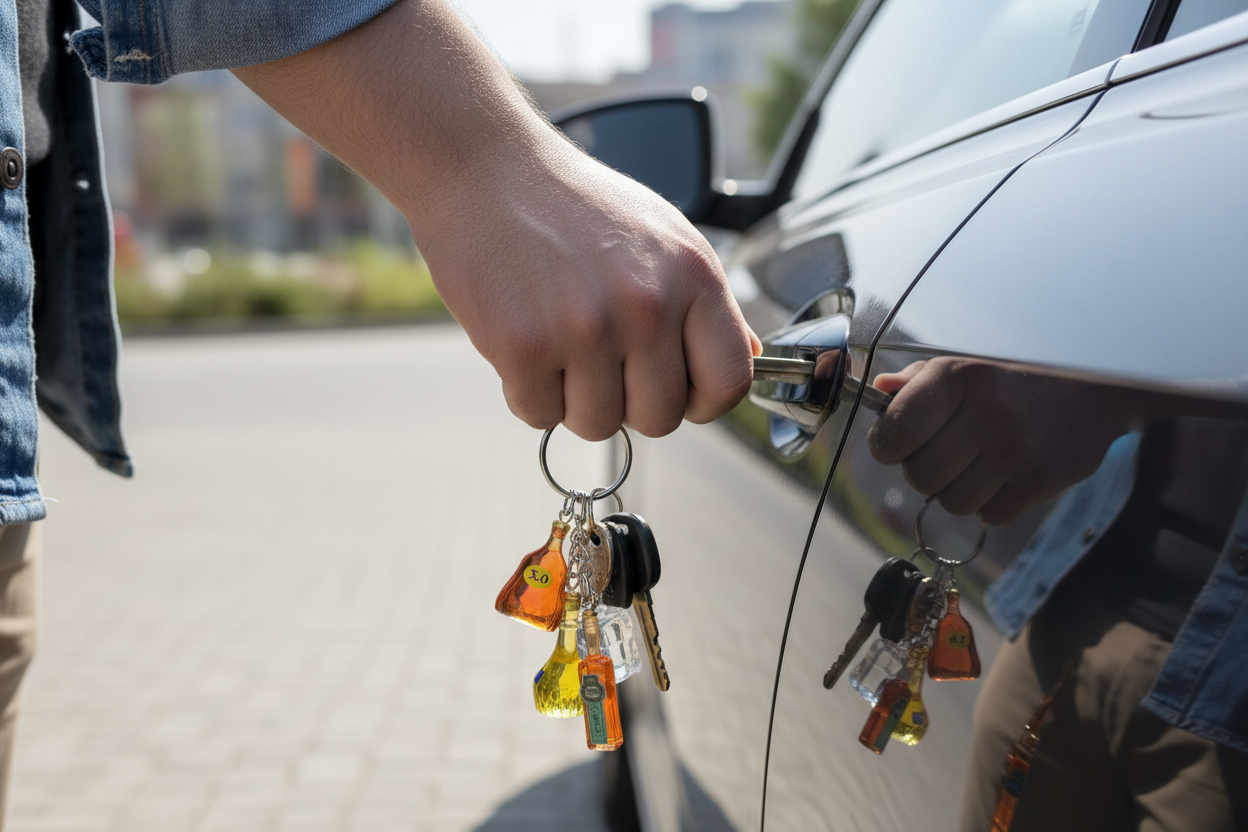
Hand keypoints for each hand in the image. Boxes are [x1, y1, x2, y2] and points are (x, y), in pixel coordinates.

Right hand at [418, 139, 758, 439]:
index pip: (729, 382)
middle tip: (602, 360)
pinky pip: (539, 413)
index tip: (676, 391)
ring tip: (559, 341)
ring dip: (574, 398)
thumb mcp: (664, 236)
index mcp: (693, 276)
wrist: (486, 169)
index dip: (702, 402)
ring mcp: (584, 328)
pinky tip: (525, 342)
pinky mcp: (524, 346)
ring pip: (597, 425)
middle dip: (629, 402)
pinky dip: (527, 391)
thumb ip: (706, 305)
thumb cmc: (574, 205)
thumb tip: (747, 358)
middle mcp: (646, 304)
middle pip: (660, 418)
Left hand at [866, 358, 1133, 524]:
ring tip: (978, 464)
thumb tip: (878, 390)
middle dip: (924, 471)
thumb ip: (917, 381)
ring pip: (952, 503)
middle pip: (920, 476)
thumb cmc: (1014, 378)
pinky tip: (1004, 476)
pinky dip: (990, 503)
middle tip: (945, 454)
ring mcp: (1016, 450)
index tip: (897, 444)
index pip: (895, 431)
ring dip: (957, 490)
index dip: (887, 445)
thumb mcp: (965, 366)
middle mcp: (985, 414)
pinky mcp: (1042, 480)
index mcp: (957, 379)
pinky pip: (989, 515)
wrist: (1096, 389)